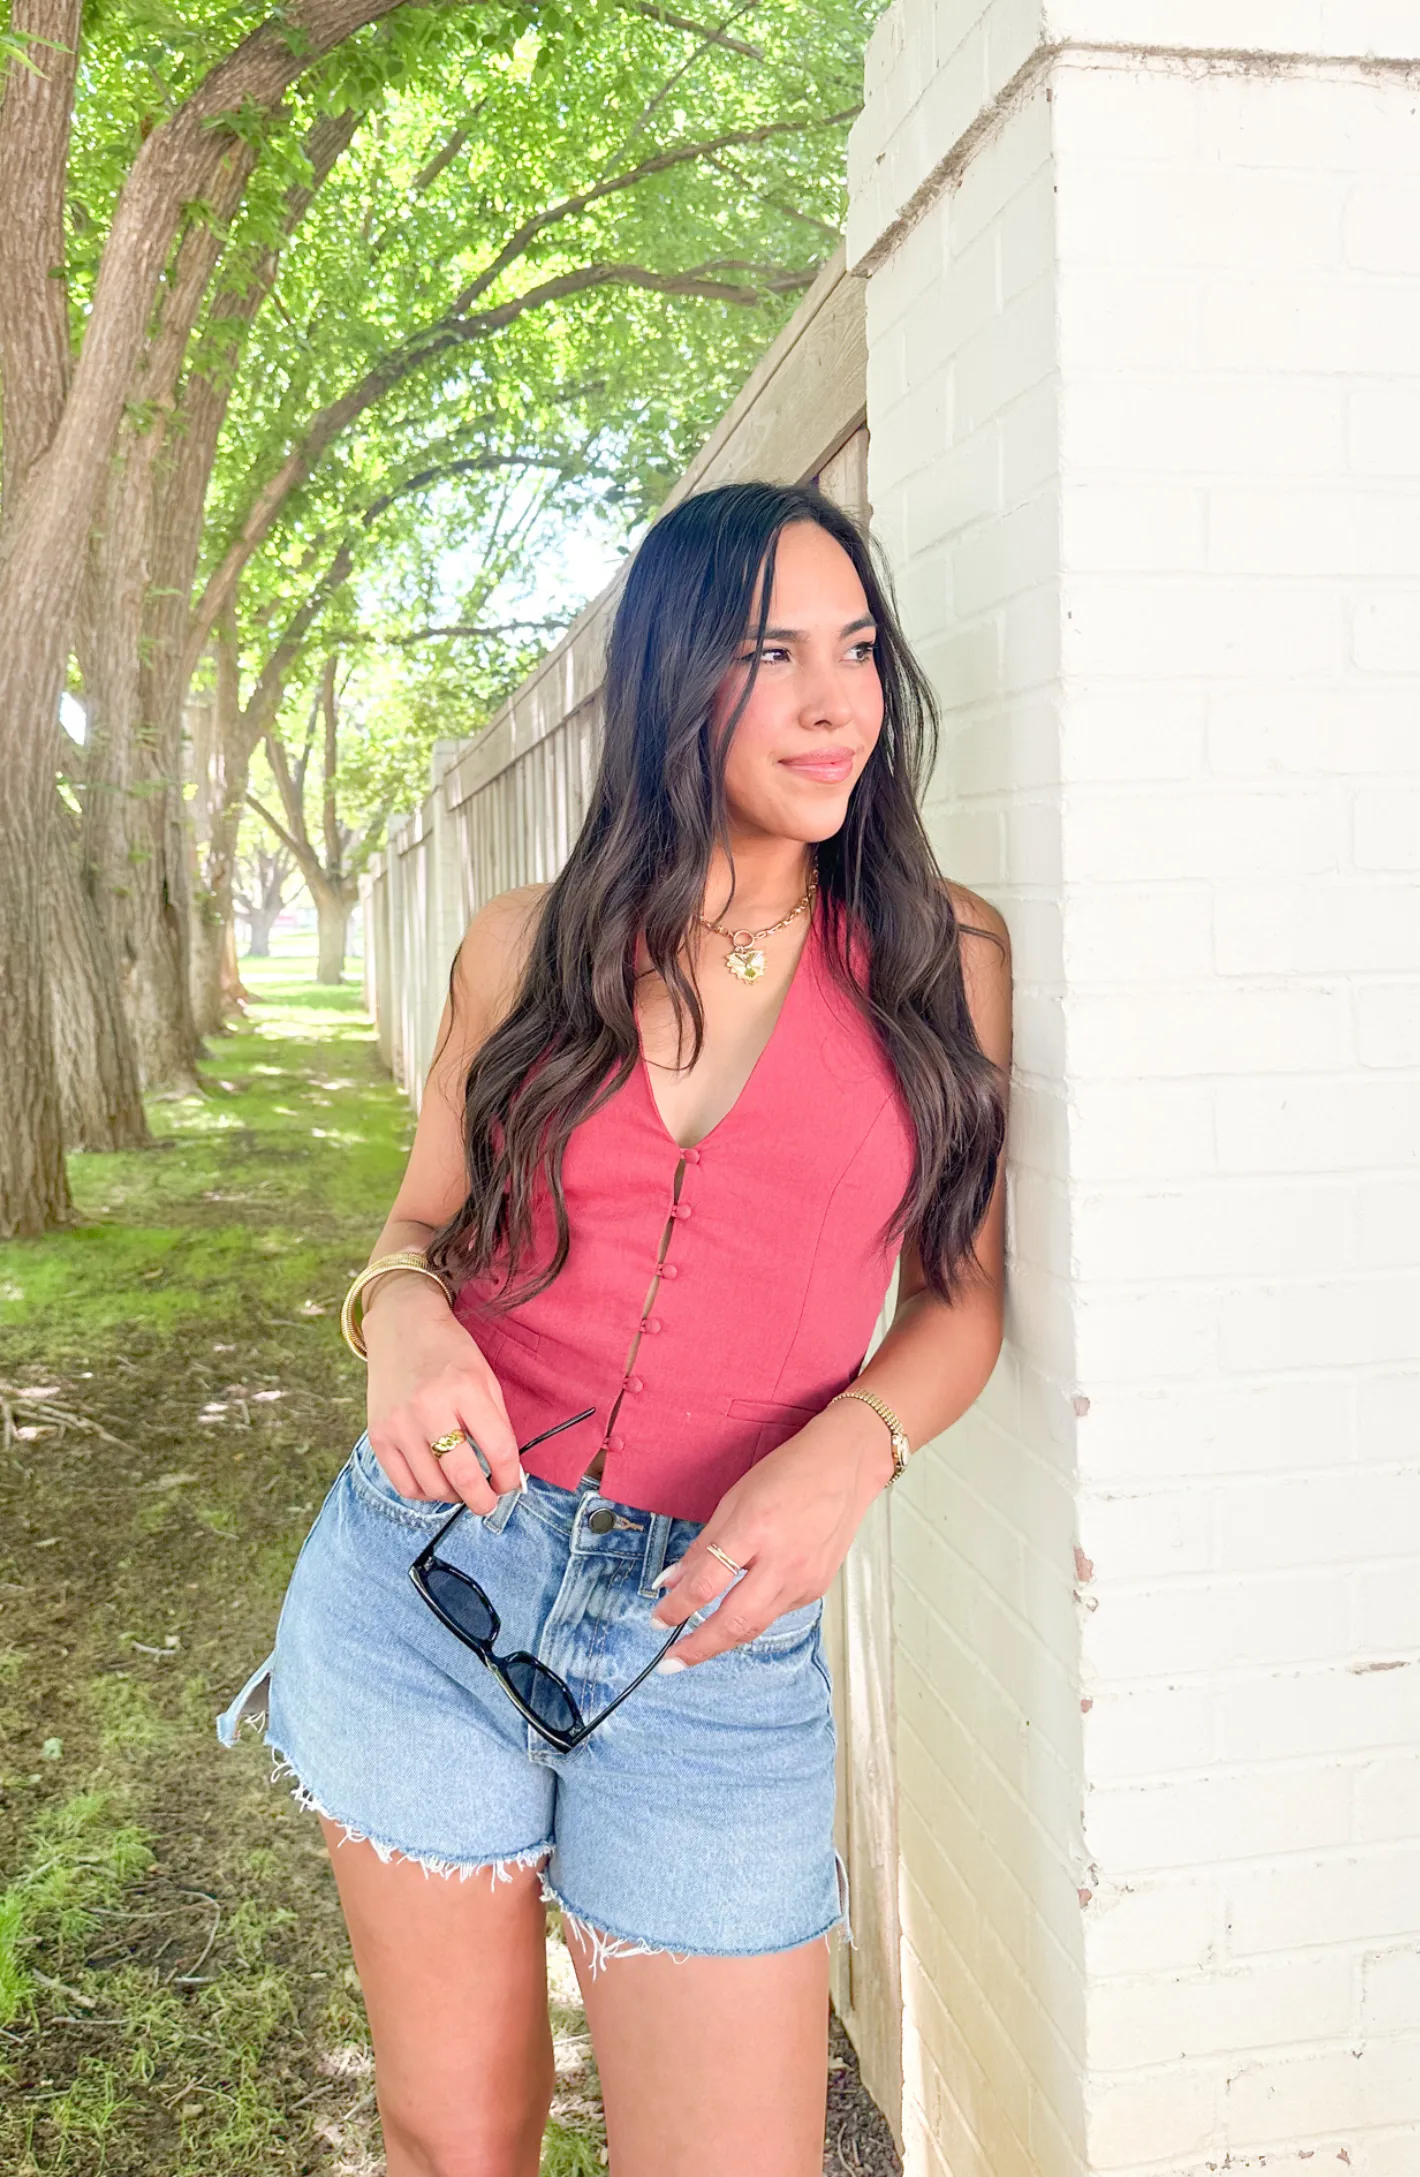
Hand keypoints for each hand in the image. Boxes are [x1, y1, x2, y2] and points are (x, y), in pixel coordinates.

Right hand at [363, 1274, 521, 1515]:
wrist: (401, 1325)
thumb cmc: (449, 1351)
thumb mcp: (484, 1377)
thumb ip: (497, 1423)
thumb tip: (508, 1471)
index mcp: (466, 1389)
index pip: (498, 1450)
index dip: (509, 1477)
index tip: (510, 1483)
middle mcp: (430, 1408)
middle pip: (463, 1477)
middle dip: (483, 1500)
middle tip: (488, 1502)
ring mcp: (400, 1424)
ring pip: (433, 1487)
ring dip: (453, 1496)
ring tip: (462, 1487)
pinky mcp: (378, 1435)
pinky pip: (404, 1485)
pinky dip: (424, 1493)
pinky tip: (436, 1482)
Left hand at [648, 1402, 894, 1666]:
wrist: (845, 1467)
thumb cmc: (789, 1473)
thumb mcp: (735, 1499)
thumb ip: (704, 1545)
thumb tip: (672, 1581)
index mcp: (755, 1528)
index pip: (707, 1583)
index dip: (677, 1607)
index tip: (658, 1618)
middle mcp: (782, 1560)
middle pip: (735, 1621)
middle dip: (698, 1648)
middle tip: (670, 1662)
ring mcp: (804, 1578)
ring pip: (756, 1626)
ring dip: (723, 1641)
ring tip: (696, 1648)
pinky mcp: (816, 1587)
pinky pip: (776, 1612)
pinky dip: (752, 1616)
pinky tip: (739, 1611)